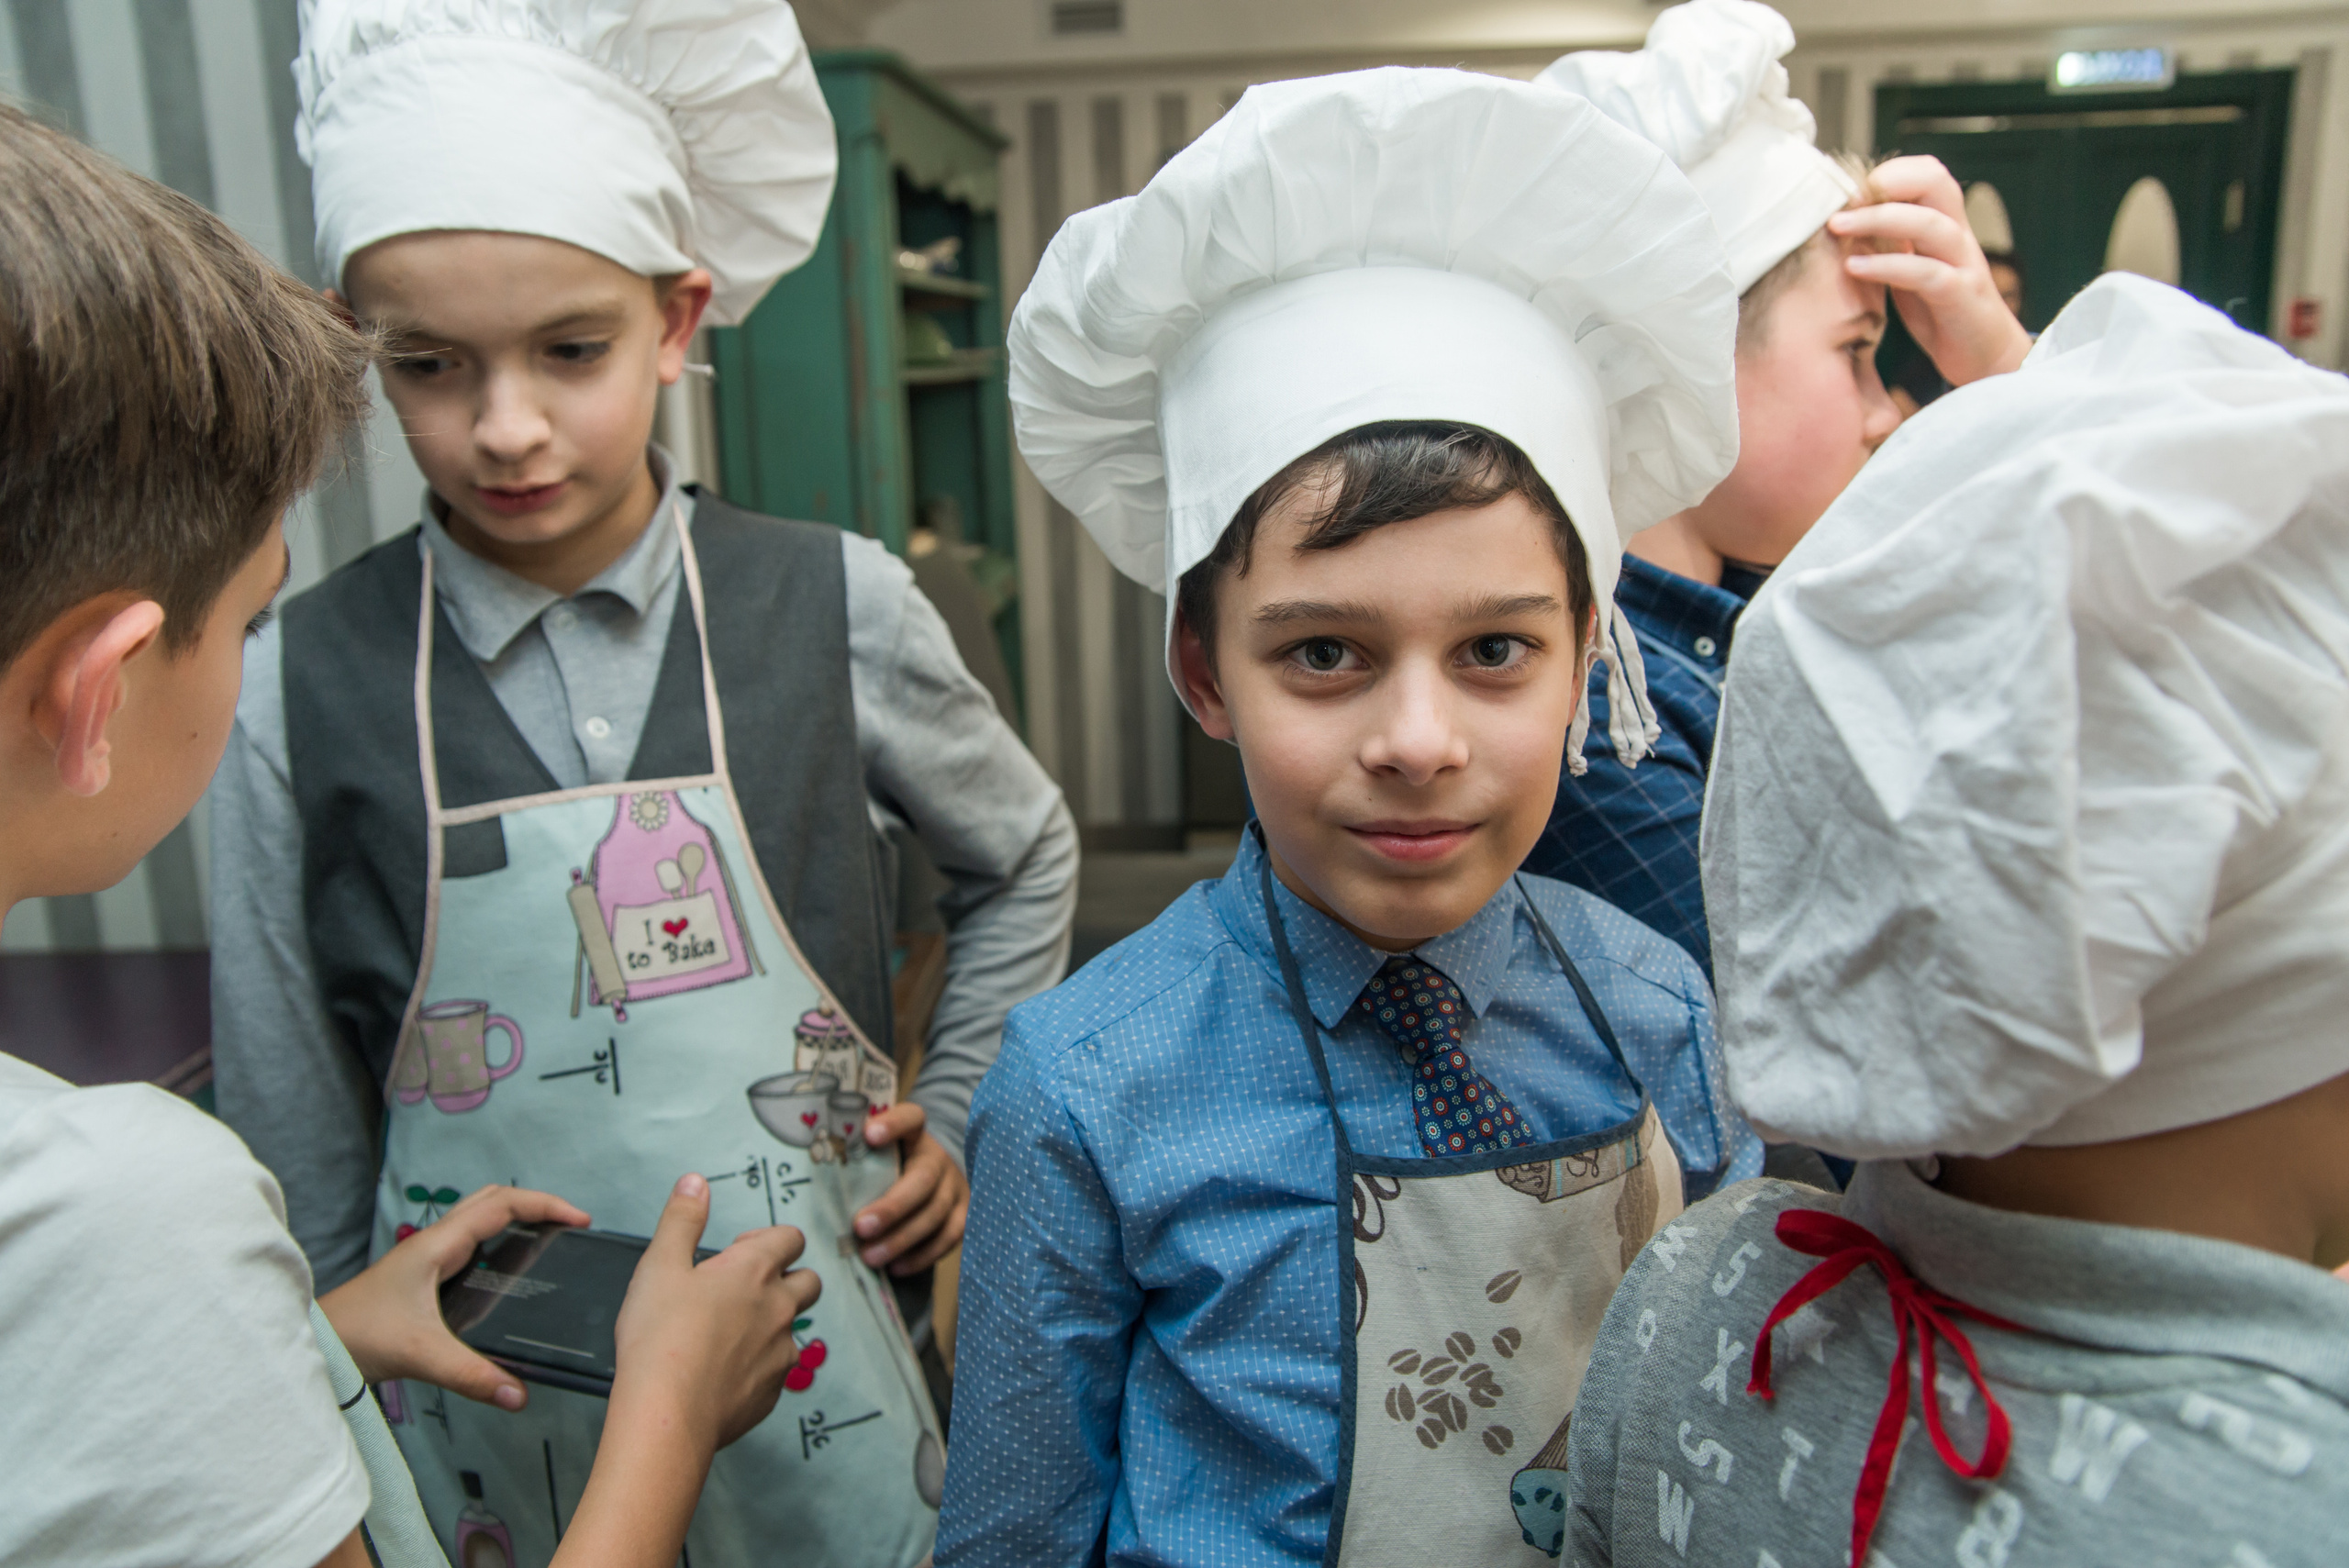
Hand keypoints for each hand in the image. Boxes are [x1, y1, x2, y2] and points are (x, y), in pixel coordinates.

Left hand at [318, 1184, 590, 1410]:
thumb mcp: (421, 1354)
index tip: (579, 1219)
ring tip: (547, 1240)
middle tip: (568, 1224)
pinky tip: (507, 1274)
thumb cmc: (358, 1336)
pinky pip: (469, 1245)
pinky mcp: (421, 1278)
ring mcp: (426, 1259)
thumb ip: (472, 1375)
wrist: (314, 1344)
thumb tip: (521, 1395)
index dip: (544, 1204)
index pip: (501, 1205)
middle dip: (534, 1204)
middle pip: (492, 1201)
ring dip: (515, 1219)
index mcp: (439, 1246)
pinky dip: (497, 1243)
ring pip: (478, 1220)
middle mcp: (435, 1244)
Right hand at [610, 1173, 819, 1451]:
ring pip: (793, 1329)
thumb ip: (682, 1219)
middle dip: (786, 1278)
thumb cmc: (659, 1339)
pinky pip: (776, 1371)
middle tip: (742, 1291)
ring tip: (727, 1335)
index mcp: (755, 1271)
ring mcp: (780, 1353)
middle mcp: (779, 1309)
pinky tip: (722, 1372)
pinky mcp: (771, 1393)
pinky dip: (757, 1366)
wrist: (666, 1414)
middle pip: (808, 1281)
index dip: (768, 1240)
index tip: (736, 1253)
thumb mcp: (659, 1265)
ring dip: (771, 1325)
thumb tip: (695, 1183)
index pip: (791, 1238)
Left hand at [853, 1102, 968, 1274]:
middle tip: (860, 1227)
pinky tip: (896, 1267)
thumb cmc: (888, 1170)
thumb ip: (856, 1158)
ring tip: (871, 1257)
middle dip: (892, 1206)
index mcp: (915, 1135)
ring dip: (902, 1238)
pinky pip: (949, 1237)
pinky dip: (923, 1255)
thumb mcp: (876, 1156)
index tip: (868, 1134)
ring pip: (935, 1212)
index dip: (894, 1124)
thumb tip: (807, 1172)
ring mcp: (955, 1187)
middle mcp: (938, 1159)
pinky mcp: (963, 1214)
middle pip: (923, 1178)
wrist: (933, 1178)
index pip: (911, 1118)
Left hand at [1829, 155, 2031, 386]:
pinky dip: (1888, 265)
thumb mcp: (1909, 267)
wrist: (1984, 356)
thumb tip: (1839, 222)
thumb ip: (1888, 242)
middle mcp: (1956, 235)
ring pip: (1929, 223)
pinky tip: (1855, 266)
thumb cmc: (1939, 310)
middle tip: (1840, 198)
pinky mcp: (1960, 296)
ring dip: (1878, 218)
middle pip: (1935, 182)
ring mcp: (1962, 264)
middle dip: (1886, 181)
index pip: (1927, 174)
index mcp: (1944, 224)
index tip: (1846, 188)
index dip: (1889, 172)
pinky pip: (1926, 272)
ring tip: (1837, 226)